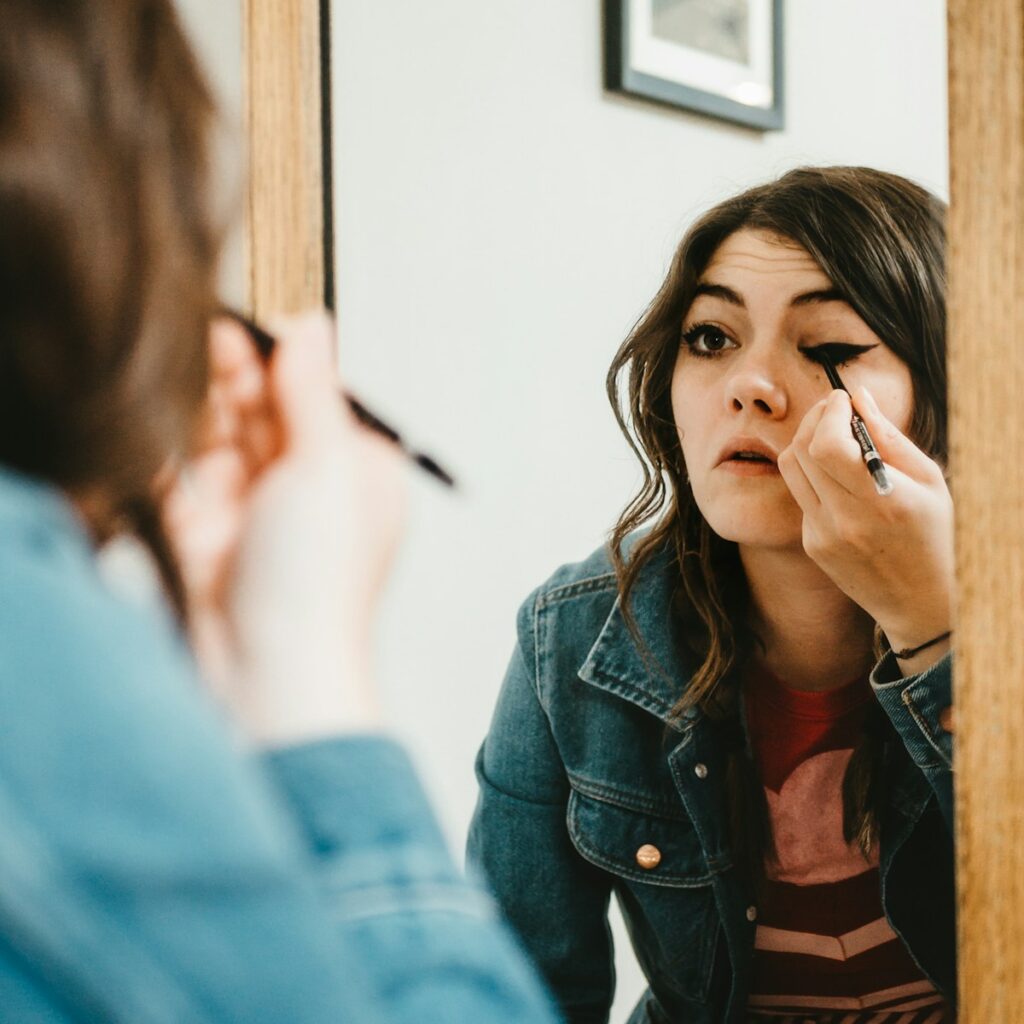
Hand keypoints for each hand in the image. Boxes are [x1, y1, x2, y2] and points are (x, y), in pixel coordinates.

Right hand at [163, 311, 405, 744]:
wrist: (269, 672)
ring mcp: (257, 511)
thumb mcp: (326, 466)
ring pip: (227, 436)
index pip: (322, 396)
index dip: (290, 358)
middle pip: (271, 412)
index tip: (260, 322)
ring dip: (211, 401)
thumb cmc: (319, 583)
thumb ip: (312, 390)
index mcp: (357, 473)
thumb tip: (313, 323)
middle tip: (216, 329)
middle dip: (245, 374)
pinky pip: (188, 473)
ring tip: (194, 357)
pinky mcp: (208, 533)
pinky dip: (179, 444)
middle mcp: (310, 489)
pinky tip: (173, 410)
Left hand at [777, 386, 953, 670]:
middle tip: (833, 408)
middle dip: (815, 419)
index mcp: (881, 501)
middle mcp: (845, 519)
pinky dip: (813, 475)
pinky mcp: (811, 545)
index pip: (828, 446)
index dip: (828, 414)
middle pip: (801, 452)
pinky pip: (800, 495)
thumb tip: (858, 397)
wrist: (919, 601)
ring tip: (831, 433)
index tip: (841, 398)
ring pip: (791, 470)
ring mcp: (822, 535)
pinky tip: (836, 475)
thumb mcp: (929, 481)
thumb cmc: (934, 534)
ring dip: (805, 442)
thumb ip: (889, 437)